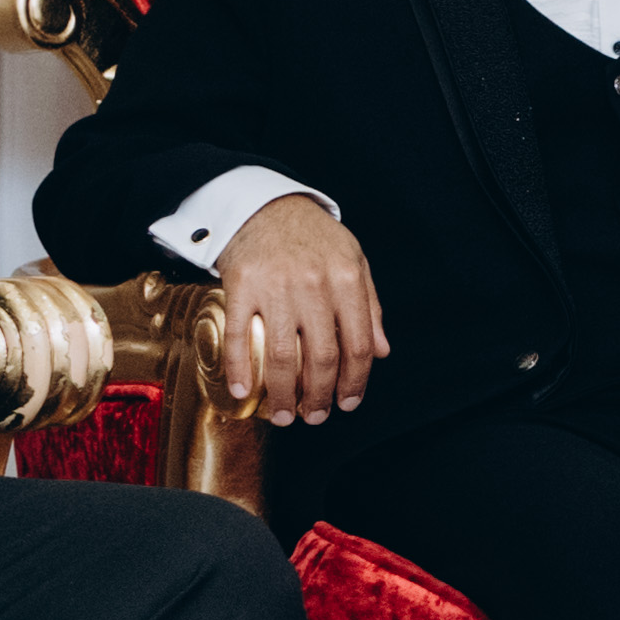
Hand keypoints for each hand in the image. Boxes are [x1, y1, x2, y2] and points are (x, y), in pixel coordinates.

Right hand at [213, 193, 386, 424]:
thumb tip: (380, 352)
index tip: (348, 403)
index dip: (355, 381)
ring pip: (282, 356)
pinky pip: (240, 337)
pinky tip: (241, 391)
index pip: (357, 345)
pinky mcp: (241, 286)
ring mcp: (276, 287)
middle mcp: (313, 286)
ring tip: (284, 415)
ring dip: (282, 394)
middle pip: (321, 358)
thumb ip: (370, 306)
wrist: (265, 203)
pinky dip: (239, 369)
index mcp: (346, 280)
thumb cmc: (313, 236)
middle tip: (315, 416)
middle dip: (319, 397)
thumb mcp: (354, 261)